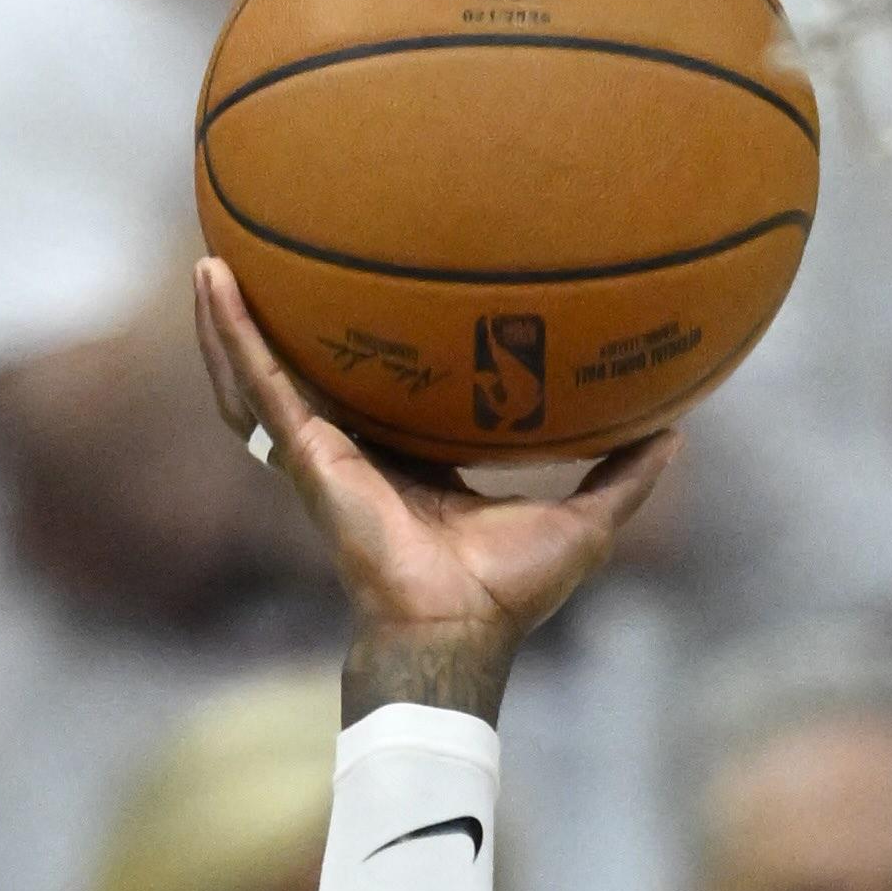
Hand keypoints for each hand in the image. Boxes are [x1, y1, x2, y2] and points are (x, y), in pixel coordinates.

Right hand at [191, 262, 677, 716]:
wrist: (458, 629)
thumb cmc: (510, 592)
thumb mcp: (585, 519)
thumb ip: (626, 474)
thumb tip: (679, 428)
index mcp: (414, 464)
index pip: (388, 397)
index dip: (378, 354)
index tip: (380, 299)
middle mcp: (359, 453)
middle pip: (312, 376)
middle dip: (287, 329)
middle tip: (273, 264)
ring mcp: (322, 452)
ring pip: (262, 376)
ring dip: (232, 323)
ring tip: (213, 261)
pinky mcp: (304, 453)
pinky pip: (257, 383)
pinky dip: (231, 333)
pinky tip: (213, 278)